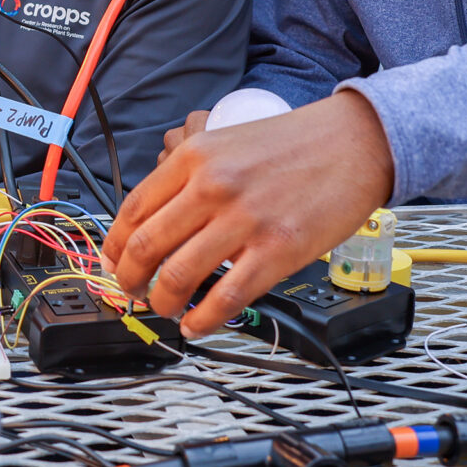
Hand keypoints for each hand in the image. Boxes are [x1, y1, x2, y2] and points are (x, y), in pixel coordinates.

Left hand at [101, 90, 395, 338]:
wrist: (355, 142)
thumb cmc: (294, 144)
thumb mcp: (226, 141)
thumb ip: (191, 177)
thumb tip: (157, 223)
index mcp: (194, 158)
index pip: (133, 210)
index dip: (114, 246)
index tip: (111, 262)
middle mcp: (212, 187)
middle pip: (147, 247)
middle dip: (129, 280)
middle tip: (132, 292)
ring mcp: (245, 221)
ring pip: (178, 277)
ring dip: (162, 304)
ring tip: (165, 310)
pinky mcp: (278, 251)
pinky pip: (227, 297)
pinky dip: (203, 320)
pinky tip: (197, 325)